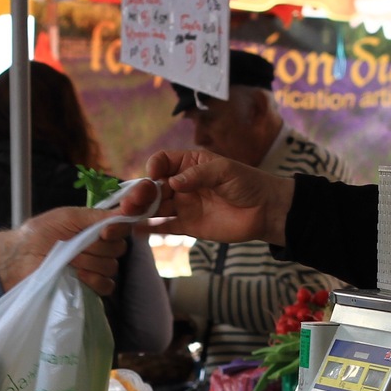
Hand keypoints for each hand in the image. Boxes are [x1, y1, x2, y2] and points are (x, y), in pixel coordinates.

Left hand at [0, 181, 156, 294]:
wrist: (20, 257)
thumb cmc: (40, 232)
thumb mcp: (69, 216)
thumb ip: (98, 215)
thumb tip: (126, 211)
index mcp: (98, 228)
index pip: (123, 228)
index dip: (117, 230)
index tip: (103, 232)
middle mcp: (101, 247)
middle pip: (119, 249)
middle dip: (96, 247)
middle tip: (74, 245)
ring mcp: (97, 268)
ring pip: (111, 266)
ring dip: (89, 263)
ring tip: (68, 260)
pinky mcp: (90, 287)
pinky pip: (107, 285)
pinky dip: (94, 280)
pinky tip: (79, 276)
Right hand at [146, 149, 294, 245]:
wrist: (265, 210)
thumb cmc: (248, 183)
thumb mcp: (225, 171)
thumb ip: (198, 175)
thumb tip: (173, 182)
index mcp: (189, 164)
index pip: (162, 161)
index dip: (154, 167)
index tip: (154, 175)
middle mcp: (182, 184)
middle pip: (153, 186)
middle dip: (140, 192)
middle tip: (133, 200)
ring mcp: (184, 205)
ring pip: (155, 206)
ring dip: (140, 210)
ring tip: (125, 214)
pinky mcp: (188, 225)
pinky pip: (165, 226)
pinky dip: (150, 227)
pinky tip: (136, 229)